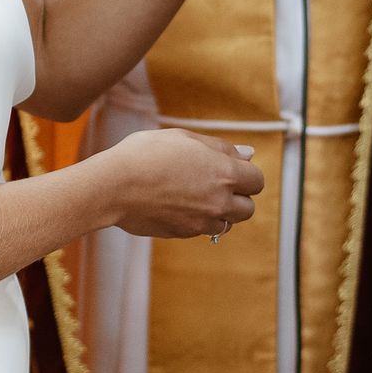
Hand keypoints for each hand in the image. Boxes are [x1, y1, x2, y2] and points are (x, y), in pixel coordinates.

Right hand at [102, 129, 264, 238]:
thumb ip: (220, 148)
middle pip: (248, 208)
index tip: (232, 169)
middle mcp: (219, 201)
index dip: (246, 174)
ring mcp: (202, 221)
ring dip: (220, 211)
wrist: (114, 186)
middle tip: (215, 183)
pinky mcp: (184, 234)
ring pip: (227, 223)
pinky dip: (199, 220)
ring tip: (196, 195)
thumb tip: (247, 154)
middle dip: (238, 197)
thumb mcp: (185, 138)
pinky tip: (178, 204)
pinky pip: (203, 230)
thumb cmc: (146, 154)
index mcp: (224, 173)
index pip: (257, 181)